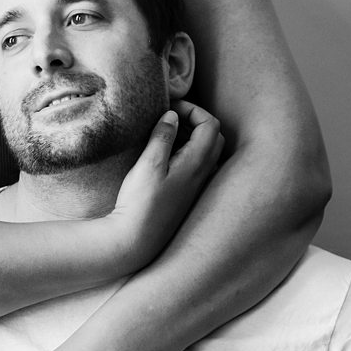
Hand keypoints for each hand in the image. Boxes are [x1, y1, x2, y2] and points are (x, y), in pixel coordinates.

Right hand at [107, 102, 223, 271]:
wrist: (136, 240)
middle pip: (214, 137)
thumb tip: (173, 116)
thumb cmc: (140, 203)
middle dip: (195, 121)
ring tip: (164, 136)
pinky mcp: (187, 196)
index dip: (193, 110)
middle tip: (169, 120)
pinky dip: (186, 153)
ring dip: (190, 138)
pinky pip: (197, 166)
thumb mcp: (149, 164)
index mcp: (197, 163)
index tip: (169, 109)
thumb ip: (163, 136)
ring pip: (206, 152)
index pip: (211, 124)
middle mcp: (203, 174)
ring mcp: (197, 187)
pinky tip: (165, 158)